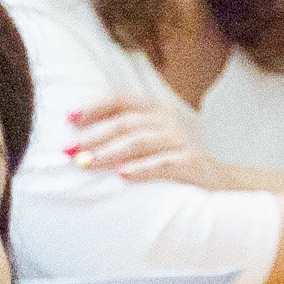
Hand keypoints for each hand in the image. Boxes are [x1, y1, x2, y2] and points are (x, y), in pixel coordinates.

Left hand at [65, 98, 233, 188]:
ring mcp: (179, 141)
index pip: (119, 100)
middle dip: (94, 136)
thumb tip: (77, 145)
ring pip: (140, 141)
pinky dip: (142, 168)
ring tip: (87, 163)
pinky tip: (123, 175)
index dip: (93, 106)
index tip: (68, 118)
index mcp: (152, 111)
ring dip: (110, 152)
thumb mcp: (146, 143)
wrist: (216, 183)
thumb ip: (119, 136)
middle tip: (69, 150)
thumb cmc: (170, 162)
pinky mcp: (190, 163)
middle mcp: (165, 121)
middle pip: (125, 123)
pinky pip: (164, 163)